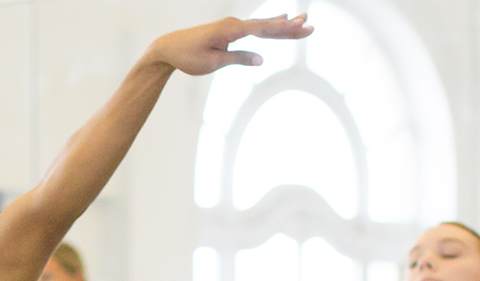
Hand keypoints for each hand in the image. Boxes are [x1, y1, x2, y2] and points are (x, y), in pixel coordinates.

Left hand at [145, 14, 312, 75]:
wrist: (168, 47)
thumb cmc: (188, 57)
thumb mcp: (212, 62)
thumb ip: (238, 59)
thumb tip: (262, 59)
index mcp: (230, 30)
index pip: (263, 30)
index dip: (284, 30)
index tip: (301, 29)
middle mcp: (233, 24)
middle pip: (267, 25)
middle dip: (289, 27)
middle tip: (310, 26)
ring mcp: (232, 25)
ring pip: (263, 25)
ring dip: (283, 25)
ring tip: (302, 20)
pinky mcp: (229, 30)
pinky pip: (254, 27)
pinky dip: (269, 25)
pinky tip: (281, 19)